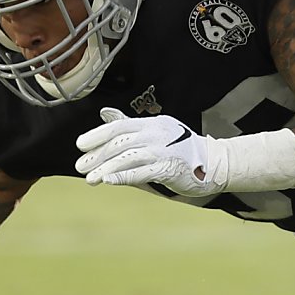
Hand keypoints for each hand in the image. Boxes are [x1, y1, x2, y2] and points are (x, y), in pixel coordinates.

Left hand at [75, 108, 220, 195]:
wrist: (214, 162)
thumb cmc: (181, 148)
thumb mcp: (155, 131)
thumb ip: (129, 125)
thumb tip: (104, 113)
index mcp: (151, 123)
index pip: (119, 126)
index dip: (97, 134)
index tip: (80, 145)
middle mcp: (155, 134)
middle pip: (120, 143)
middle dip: (97, 155)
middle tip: (80, 166)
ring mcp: (162, 150)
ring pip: (127, 158)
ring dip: (106, 169)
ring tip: (90, 179)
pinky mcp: (168, 168)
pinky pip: (141, 172)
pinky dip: (123, 176)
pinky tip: (108, 181)